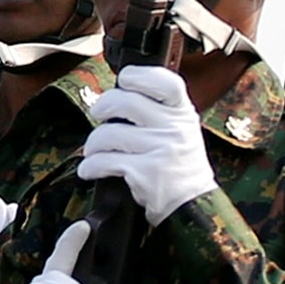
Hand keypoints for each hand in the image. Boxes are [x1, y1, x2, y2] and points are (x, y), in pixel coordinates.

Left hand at [77, 64, 218, 225]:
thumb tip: (117, 92)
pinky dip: (91, 166)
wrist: (194, 207)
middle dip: (103, 106)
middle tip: (98, 113)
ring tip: (95, 150)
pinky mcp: (147, 173)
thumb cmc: (178, 164)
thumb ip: (158, 109)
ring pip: (109, 133)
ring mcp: (162, 150)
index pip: (167, 82)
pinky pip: (105, 160)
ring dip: (93, 144)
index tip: (125, 80)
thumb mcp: (180, 130)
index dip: (141, 75)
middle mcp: (175, 128)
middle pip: (125, 101)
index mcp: (183, 113)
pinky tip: (90, 170)